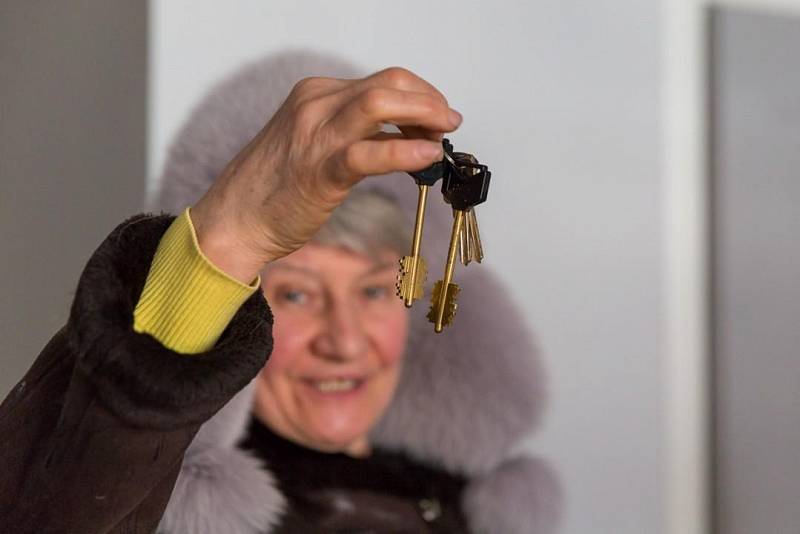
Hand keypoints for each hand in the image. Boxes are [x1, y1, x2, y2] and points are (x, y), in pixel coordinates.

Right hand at [190, 67, 461, 282]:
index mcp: (315, 95)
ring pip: (380, 103)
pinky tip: (427, 157)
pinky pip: (369, 152)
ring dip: (424, 115)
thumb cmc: (277, 188)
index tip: (437, 117)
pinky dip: (405, 152)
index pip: (383, 81)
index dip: (420, 96)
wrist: (234, 221)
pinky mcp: (319, 170)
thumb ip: (360, 136)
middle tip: (449, 122)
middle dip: (429, 100)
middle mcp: (315, 104)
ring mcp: (315, 134)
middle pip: (389, 83)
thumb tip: (410, 138)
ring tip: (444, 135)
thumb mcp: (318, 146)